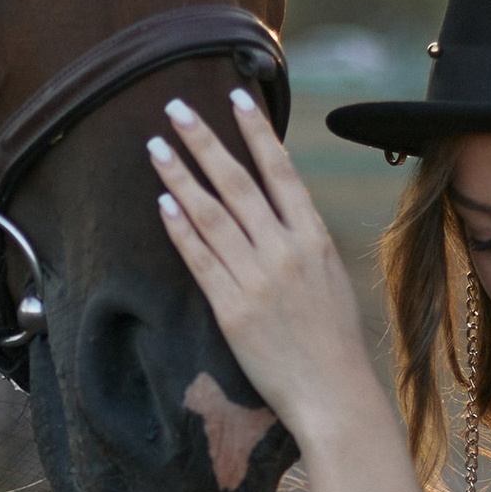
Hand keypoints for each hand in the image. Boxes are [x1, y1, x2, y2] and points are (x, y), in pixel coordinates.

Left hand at [146, 91, 374, 444]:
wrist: (334, 394)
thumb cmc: (334, 341)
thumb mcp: (330, 279)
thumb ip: (303, 242)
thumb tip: (279, 209)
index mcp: (314, 239)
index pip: (281, 171)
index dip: (256, 132)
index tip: (236, 96)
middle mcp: (285, 251)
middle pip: (237, 183)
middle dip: (204, 141)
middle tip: (176, 108)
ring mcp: (257, 279)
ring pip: (210, 214)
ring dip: (180, 175)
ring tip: (155, 146)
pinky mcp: (232, 309)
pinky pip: (199, 258)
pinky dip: (180, 227)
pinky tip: (162, 201)